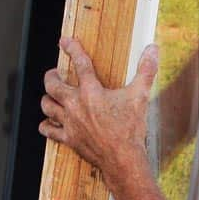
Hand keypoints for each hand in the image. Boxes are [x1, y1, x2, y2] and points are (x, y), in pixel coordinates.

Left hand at [39, 37, 159, 183]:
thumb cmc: (131, 128)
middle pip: (53, 85)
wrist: (123, 158)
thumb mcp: (140, 96)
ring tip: (51, 95)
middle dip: (51, 76)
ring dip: (47, 99)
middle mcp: (75, 105)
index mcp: (91, 91)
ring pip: (47, 106)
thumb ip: (146, 70)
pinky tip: (48, 122)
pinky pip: (49, 130)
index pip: (80, 64)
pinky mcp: (69, 138)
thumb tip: (153, 49)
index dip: (72, 49)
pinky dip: (46, 125)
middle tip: (54, 73)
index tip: (65, 41)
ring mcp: (70, 123)